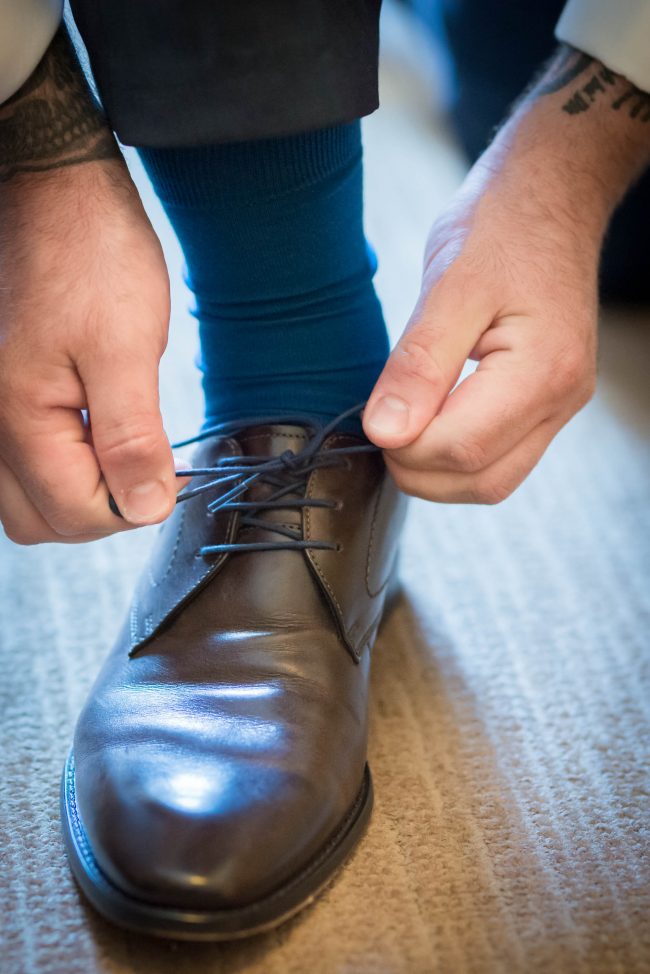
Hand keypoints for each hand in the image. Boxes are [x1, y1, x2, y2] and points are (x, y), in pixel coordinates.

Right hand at [0, 159, 184, 543]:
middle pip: (40, 519)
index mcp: (18, 416)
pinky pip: (18, 463)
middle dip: (100, 510)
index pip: (74, 513)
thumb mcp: (127, 348)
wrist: (53, 188)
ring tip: (120, 448)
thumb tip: (146, 508)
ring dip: (76, 493)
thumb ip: (132, 438)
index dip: (131, 507)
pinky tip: (92, 434)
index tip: (169, 475)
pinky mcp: (1, 392)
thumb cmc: (91, 253)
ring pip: (23, 499)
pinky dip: (58, 466)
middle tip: (145, 467)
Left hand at [363, 163, 597, 503]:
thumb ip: (419, 364)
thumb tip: (386, 432)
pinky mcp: (547, 404)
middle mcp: (561, 399)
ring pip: (492, 480)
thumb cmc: (503, 226)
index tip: (373, 417)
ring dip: (437, 470)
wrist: (549, 198)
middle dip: (419, 468)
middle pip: (481, 480)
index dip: (406, 447)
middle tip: (383, 424)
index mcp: (542, 370)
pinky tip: (430, 420)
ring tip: (405, 422)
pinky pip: (501, 458)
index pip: (463, 449)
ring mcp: (559, 405)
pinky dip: (457, 456)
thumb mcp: (449, 285)